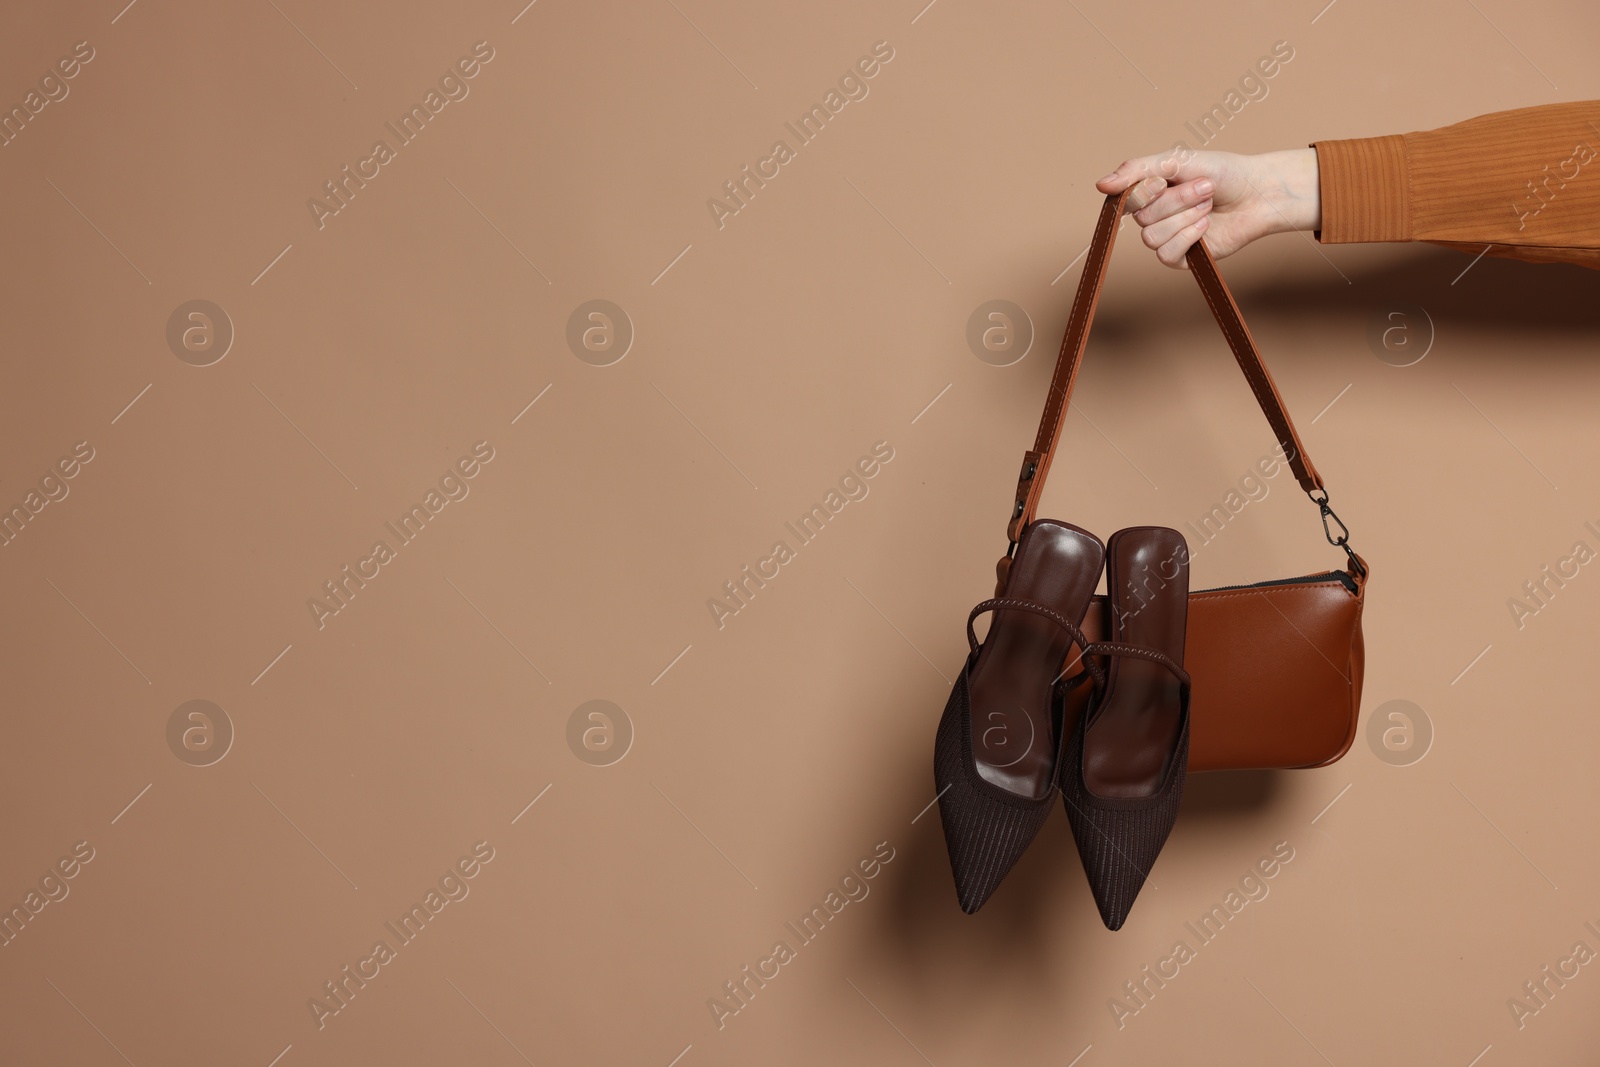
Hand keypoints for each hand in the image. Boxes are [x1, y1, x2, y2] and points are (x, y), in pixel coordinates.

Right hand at [1093, 148, 1321, 267]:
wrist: (1259, 194)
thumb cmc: (1222, 172)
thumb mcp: (1177, 161)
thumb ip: (1137, 170)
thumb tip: (1100, 185)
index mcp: (1150, 192)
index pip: (1126, 199)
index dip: (1146, 191)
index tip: (1167, 179)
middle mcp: (1155, 216)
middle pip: (1143, 218)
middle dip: (1177, 201)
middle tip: (1205, 188)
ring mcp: (1167, 238)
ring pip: (1152, 237)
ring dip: (1185, 218)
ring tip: (1207, 206)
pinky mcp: (1181, 258)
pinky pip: (1166, 254)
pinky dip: (1188, 237)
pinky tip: (1205, 227)